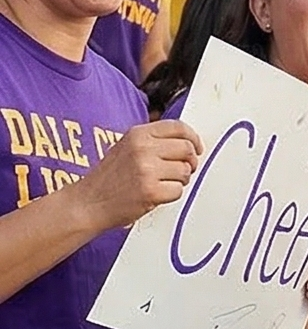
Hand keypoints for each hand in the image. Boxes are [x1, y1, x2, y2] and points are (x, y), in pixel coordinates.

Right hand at [80, 121, 200, 229]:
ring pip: (185, 171)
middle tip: (182, 170)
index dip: (193, 137)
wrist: (90, 201)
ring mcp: (147, 170)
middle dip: (190, 161)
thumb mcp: (127, 147)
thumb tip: (186, 142)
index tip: (197, 147)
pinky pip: (178, 191)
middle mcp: (142, 148)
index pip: (177, 127)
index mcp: (137, 134)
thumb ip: (153, 142)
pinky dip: (171, 195)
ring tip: (162, 183)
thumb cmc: (110, 178)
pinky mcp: (151, 191)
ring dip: (179, 180)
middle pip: (187, 149)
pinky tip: (156, 194)